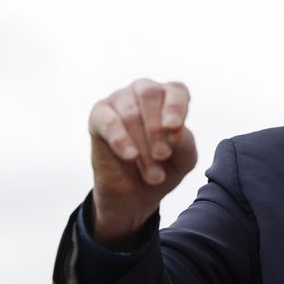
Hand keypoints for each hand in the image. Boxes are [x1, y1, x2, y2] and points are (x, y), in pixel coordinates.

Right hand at [87, 79, 197, 248]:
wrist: (135, 193)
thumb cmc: (165, 167)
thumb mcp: (184, 159)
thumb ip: (184, 142)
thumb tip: (174, 128)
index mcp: (170, 97)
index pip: (176, 90)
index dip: (176, 108)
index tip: (174, 129)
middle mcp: (144, 92)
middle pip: (150, 95)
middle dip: (157, 129)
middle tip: (162, 156)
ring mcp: (120, 100)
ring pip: (130, 113)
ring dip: (142, 146)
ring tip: (152, 173)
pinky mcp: (99, 115)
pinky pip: (108, 121)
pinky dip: (120, 139)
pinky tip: (130, 156)